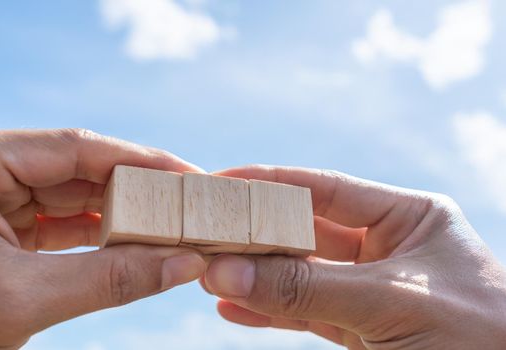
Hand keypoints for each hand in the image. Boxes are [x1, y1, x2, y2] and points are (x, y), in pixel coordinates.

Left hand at [0, 129, 205, 349]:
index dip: (139, 160)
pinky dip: (100, 239)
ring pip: (75, 199)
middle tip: (187, 207)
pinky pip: (63, 226)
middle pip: (81, 170)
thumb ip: (109, 279)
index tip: (188, 175)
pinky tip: (135, 246)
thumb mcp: (20, 299)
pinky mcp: (3, 231)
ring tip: (170, 228)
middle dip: (137, 191)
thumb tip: (185, 264)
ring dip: (123, 217)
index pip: (76, 147)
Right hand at [203, 165, 505, 348]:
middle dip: (258, 236)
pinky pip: (307, 314)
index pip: (327, 190)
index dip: (274, 184)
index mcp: (408, 217)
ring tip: (209, 273)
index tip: (225, 182)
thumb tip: (229, 272)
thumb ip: (310, 289)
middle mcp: (386, 247)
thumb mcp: (392, 302)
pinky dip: (270, 313)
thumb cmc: (479, 337)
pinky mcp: (363, 329)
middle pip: (307, 233)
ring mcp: (371, 290)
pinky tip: (233, 308)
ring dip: (257, 276)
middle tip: (207, 233)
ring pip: (302, 276)